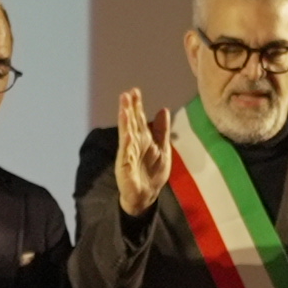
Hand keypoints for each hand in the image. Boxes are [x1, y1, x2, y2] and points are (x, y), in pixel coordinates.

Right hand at [113, 86, 170, 214]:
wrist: (146, 195)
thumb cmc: (153, 172)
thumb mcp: (163, 148)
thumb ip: (162, 130)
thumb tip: (163, 109)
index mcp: (144, 139)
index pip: (139, 119)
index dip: (137, 106)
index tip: (134, 91)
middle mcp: (134, 144)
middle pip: (131, 124)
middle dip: (128, 109)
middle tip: (126, 94)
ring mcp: (128, 154)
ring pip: (126, 135)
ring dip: (125, 122)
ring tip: (124, 108)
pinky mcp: (125, 166)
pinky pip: (127, 153)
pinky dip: (127, 143)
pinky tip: (127, 134)